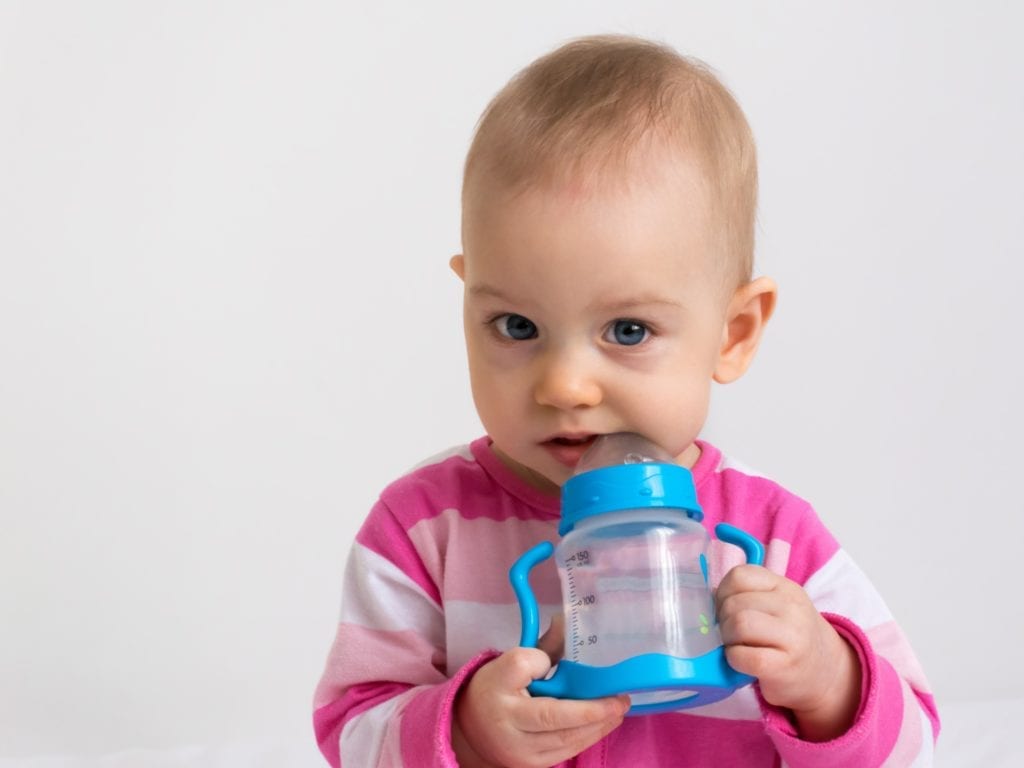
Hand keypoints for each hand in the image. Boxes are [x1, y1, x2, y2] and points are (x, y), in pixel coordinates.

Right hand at [452, 616, 629, 767]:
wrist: (470, 726)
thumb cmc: (494, 688)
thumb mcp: (509, 661)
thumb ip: (540, 650)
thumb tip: (565, 624)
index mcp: (500, 698)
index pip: (539, 697)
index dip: (576, 701)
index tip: (602, 687)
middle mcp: (508, 731)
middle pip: (558, 724)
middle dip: (596, 714)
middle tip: (622, 700)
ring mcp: (519, 754)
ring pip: (565, 742)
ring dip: (597, 727)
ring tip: (618, 711)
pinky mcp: (529, 766)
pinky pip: (563, 753)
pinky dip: (585, 738)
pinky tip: (602, 725)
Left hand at [715, 565, 860, 741]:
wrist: (825, 674)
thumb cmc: (789, 637)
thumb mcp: (777, 606)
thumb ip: (748, 595)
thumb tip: (706, 599)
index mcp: (785, 587)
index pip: (739, 575)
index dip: (723, 592)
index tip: (725, 608)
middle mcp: (792, 608)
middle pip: (734, 603)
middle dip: (721, 619)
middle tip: (728, 633)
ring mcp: (792, 636)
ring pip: (738, 624)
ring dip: (726, 638)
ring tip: (734, 646)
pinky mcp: (784, 666)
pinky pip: (743, 656)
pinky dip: (733, 659)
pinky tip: (741, 661)